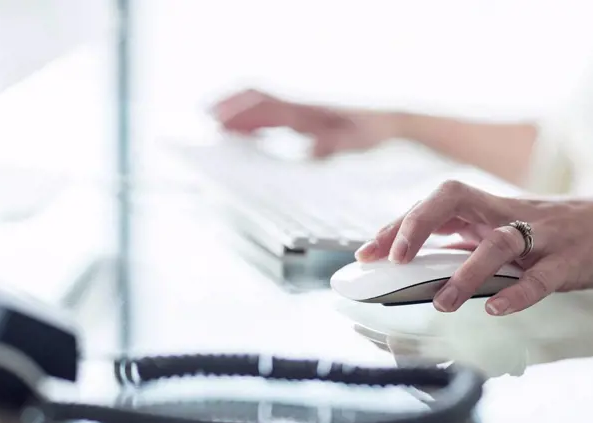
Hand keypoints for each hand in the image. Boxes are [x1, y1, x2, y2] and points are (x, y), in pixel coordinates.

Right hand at [212, 89, 396, 157]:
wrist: (386, 122)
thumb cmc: (370, 132)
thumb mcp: (354, 142)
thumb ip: (331, 145)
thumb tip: (309, 152)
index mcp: (308, 111)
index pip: (267, 107)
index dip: (241, 113)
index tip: (219, 121)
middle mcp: (301, 106)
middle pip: (258, 99)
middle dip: (231, 107)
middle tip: (206, 118)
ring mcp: (301, 109)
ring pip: (263, 103)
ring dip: (239, 110)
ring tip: (217, 123)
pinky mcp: (305, 115)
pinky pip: (272, 112)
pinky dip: (254, 119)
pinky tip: (248, 133)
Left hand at [355, 180, 592, 315]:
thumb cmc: (554, 229)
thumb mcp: (503, 229)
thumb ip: (465, 241)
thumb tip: (419, 263)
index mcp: (487, 208)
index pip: (433, 205)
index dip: (397, 225)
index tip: (367, 252)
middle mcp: (507, 214)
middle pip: (453, 200)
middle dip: (416, 226)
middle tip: (393, 260)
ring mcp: (540, 234)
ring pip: (496, 242)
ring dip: (465, 272)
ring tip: (442, 302)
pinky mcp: (571, 259)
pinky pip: (542, 275)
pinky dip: (519, 292)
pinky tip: (497, 308)